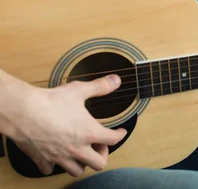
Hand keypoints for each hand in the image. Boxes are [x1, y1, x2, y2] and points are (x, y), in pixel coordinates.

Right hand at [3, 73, 126, 176]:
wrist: (23, 111)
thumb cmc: (51, 101)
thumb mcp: (79, 90)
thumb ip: (100, 86)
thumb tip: (116, 80)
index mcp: (89, 133)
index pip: (113, 139)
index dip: (120, 135)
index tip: (120, 132)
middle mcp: (77, 149)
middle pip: (99, 163)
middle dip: (103, 155)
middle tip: (99, 145)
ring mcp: (59, 157)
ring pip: (76, 171)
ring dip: (82, 163)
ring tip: (81, 152)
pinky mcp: (42, 159)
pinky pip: (50, 170)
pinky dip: (54, 165)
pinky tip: (55, 156)